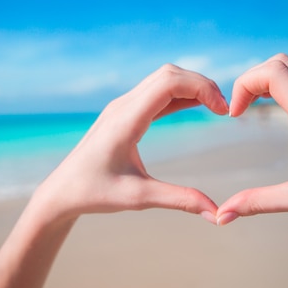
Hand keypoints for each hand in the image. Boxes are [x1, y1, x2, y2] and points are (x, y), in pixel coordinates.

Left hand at [35, 64, 228, 223]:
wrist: (62, 191)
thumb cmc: (94, 193)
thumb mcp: (138, 198)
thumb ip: (179, 200)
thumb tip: (215, 214)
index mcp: (126, 120)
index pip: (169, 83)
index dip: (201, 88)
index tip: (223, 112)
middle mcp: (123, 106)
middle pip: (169, 73)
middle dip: (201, 84)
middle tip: (224, 109)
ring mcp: (122, 106)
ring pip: (162, 79)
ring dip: (191, 86)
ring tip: (216, 108)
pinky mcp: (124, 113)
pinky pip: (156, 93)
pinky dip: (179, 95)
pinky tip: (197, 106)